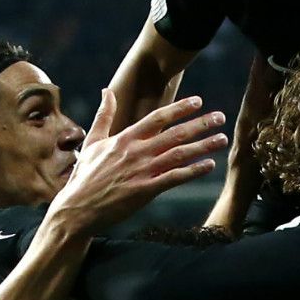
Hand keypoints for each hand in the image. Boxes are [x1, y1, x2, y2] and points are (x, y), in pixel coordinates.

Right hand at [49, 94, 226, 234]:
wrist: (77, 208)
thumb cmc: (84, 176)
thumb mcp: (92, 142)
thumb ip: (104, 116)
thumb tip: (107, 91)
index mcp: (124, 138)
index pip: (157, 118)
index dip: (179, 109)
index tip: (198, 101)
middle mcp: (136, 152)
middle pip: (175, 134)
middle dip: (200, 124)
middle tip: (220, 117)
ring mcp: (142, 171)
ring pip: (179, 154)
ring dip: (203, 146)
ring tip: (222, 139)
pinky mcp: (146, 191)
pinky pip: (175, 178)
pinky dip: (193, 171)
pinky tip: (209, 165)